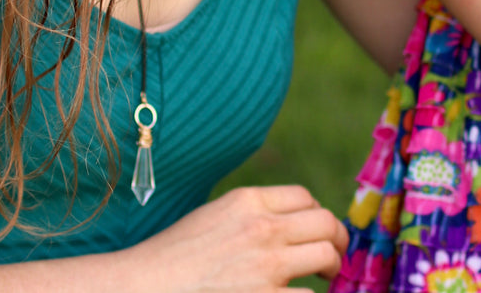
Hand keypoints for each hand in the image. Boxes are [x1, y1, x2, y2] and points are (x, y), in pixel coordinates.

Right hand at [139, 185, 348, 292]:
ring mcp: (267, 265)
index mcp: (247, 201)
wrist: (144, 287)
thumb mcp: (214, 217)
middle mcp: (262, 228)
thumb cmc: (173, 257)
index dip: (316, 213)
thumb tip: (287, 223)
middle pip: (325, 222)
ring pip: (327, 255)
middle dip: (336, 239)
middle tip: (333, 255)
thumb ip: (251, 215)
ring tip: (323, 277)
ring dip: (330, 268)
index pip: (305, 197)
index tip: (315, 229)